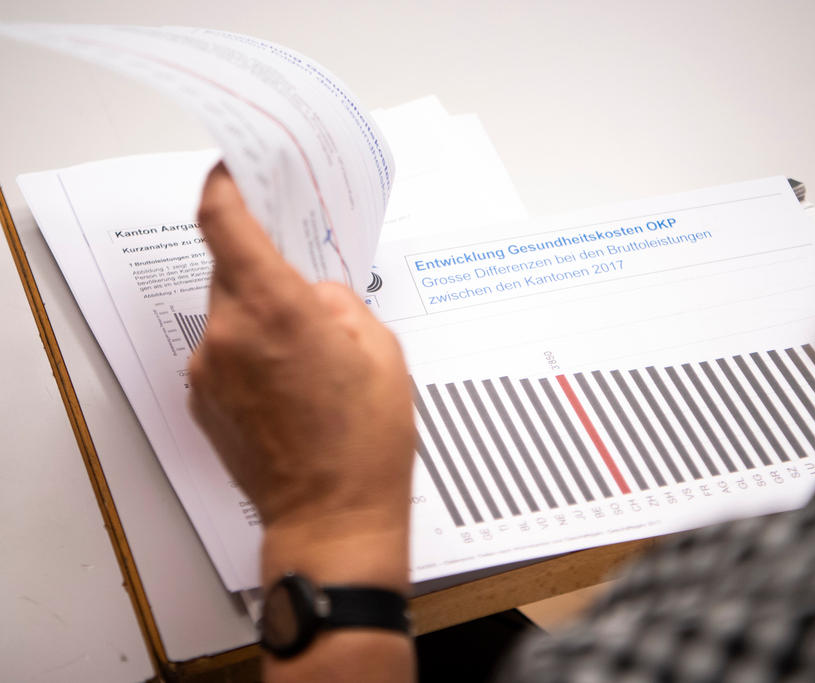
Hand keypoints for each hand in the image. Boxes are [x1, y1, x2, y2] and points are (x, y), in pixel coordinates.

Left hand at [188, 163, 415, 589]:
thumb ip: (340, 303)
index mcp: (275, 309)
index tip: (233, 171)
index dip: (224, 186)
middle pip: (231, 268)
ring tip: (311, 356)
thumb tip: (314, 295)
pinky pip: (224, 351)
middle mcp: (229, 333)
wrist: (332, 518)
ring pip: (229, 312)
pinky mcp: (204, 399)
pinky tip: (292, 384)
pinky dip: (252, 351)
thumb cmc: (364, 444)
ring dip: (262, 316)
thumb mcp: (381, 351)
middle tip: (307, 288)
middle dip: (268, 268)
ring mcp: (210, 370)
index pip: (224, 221)